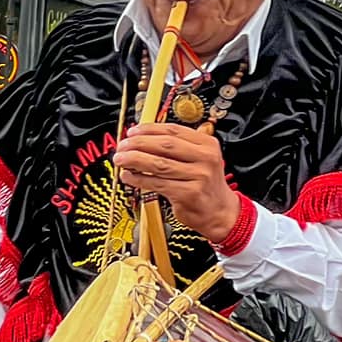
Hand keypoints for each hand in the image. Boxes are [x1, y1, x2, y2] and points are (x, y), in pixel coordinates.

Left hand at [113, 122, 241, 245]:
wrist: (220, 212)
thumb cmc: (205, 185)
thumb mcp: (200, 159)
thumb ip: (178, 147)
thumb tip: (143, 138)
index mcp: (207, 144)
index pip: (173, 130)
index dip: (149, 129)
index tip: (132, 131)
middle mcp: (205, 158)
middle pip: (165, 145)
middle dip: (139, 143)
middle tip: (122, 145)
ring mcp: (198, 177)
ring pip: (158, 164)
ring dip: (135, 160)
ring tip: (121, 159)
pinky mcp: (188, 194)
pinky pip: (157, 184)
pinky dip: (139, 179)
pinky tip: (129, 176)